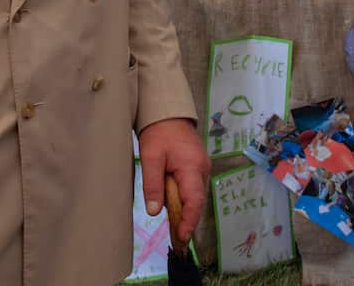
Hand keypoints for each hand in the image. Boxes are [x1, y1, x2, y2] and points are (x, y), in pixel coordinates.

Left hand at [138, 117, 209, 242]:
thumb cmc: (159, 132)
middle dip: (187, 220)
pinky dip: (186, 201)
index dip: (189, 221)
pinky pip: (193, 188)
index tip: (181, 237)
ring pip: (196, 196)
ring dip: (186, 211)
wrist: (168, 112)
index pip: (194, 200)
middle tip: (176, 239)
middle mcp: (203, 169)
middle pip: (197, 201)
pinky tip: (176, 210)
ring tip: (175, 230)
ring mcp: (203, 168)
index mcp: (192, 166)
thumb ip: (153, 184)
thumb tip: (154, 211)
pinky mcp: (198, 167)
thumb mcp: (150, 157)